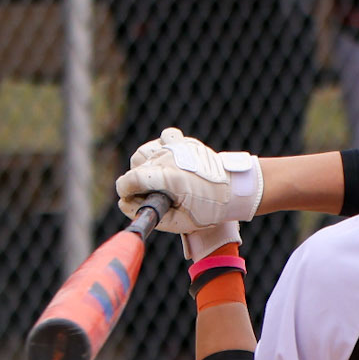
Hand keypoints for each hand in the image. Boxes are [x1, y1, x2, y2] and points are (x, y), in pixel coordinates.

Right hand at [115, 128, 263, 260]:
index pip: (130, 180)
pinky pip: (164, 137)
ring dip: (146, 164)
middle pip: (135, 166)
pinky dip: (162, 147)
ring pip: (145, 152)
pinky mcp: (184, 142)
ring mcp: (176, 147)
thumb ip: (152, 214)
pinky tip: (169, 160)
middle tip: (153, 193)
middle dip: (138, 182)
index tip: (129, 198)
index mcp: (169, 179)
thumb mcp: (181, 222)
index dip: (125, 192)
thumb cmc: (209, 209)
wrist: (234, 190)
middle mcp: (169, 158)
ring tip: (160, 178)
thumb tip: (125, 204)